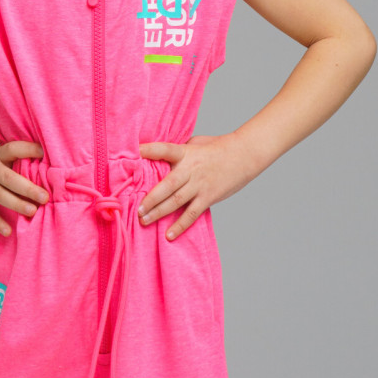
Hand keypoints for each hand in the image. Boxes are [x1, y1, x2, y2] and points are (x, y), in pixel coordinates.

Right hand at [0, 135, 49, 236]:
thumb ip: (10, 157)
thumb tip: (39, 162)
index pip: (13, 149)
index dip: (28, 149)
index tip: (43, 151)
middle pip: (9, 178)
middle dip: (28, 188)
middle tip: (45, 197)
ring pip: (0, 195)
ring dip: (17, 204)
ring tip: (33, 211)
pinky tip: (8, 231)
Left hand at [137, 133, 254, 239]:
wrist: (244, 155)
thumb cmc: (218, 147)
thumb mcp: (196, 142)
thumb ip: (178, 150)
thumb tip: (157, 156)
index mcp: (185, 152)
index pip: (164, 149)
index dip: (148, 150)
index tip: (133, 153)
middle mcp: (191, 169)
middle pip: (166, 185)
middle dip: (150, 198)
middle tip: (136, 208)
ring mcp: (199, 185)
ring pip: (176, 201)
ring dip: (158, 212)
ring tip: (143, 221)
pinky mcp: (208, 197)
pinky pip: (192, 214)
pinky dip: (180, 225)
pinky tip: (168, 235)